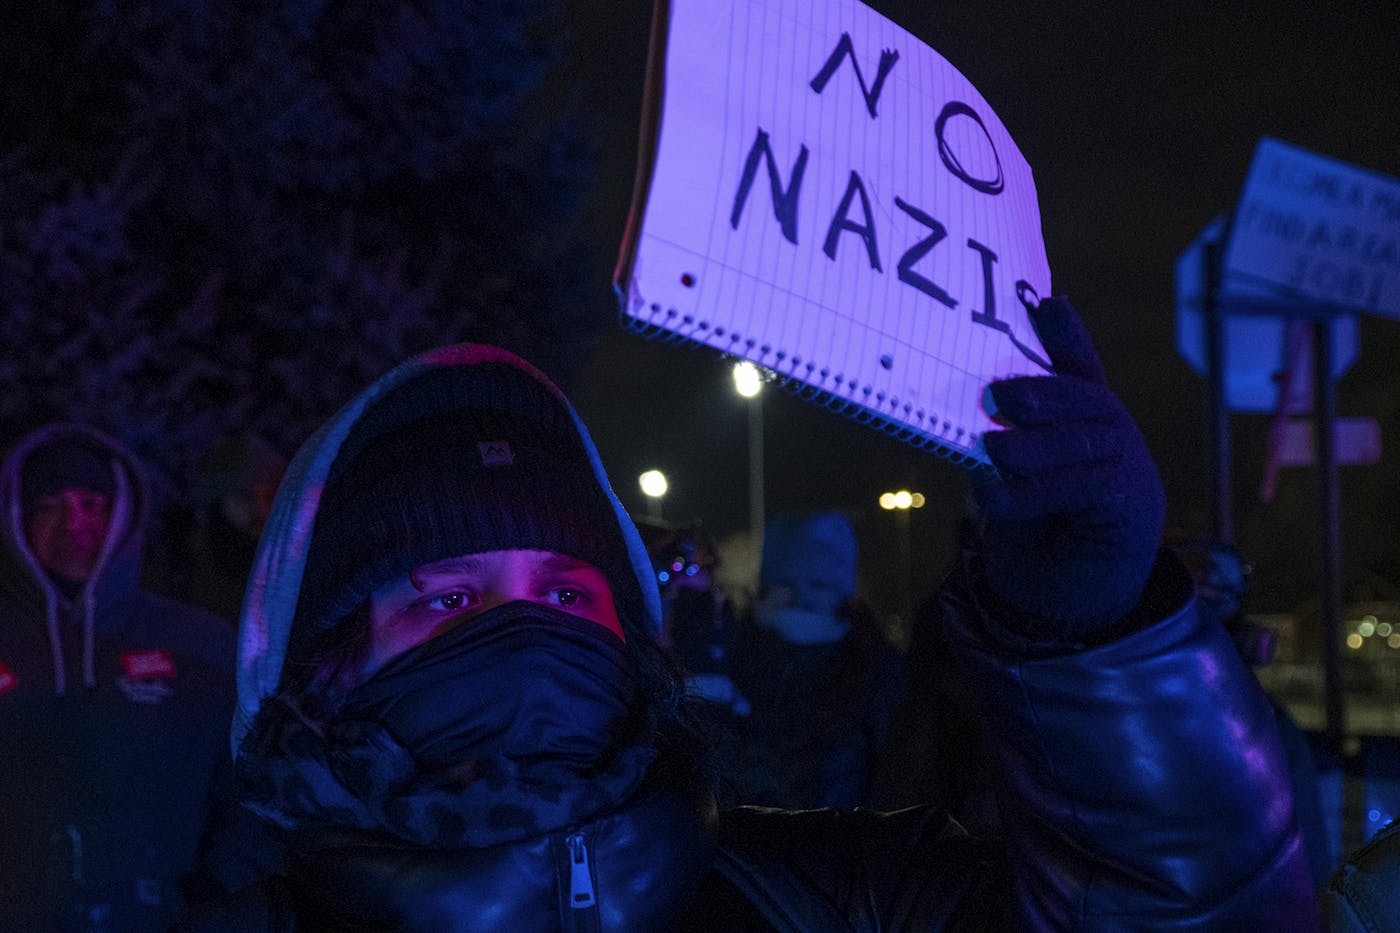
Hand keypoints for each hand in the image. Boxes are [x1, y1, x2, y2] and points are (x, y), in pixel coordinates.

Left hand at [972, 297, 1164, 636]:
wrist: (1065, 605)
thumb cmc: (1034, 534)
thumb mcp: (1010, 481)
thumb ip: (1002, 444)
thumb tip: (967, 414)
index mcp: (1086, 421)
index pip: (1078, 368)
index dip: (1064, 335)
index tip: (1045, 301)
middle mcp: (1113, 437)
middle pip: (1085, 399)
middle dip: (1043, 392)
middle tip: (998, 396)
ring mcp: (1129, 470)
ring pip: (1084, 441)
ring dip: (1034, 445)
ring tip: (991, 447)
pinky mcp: (1130, 508)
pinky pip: (1080, 487)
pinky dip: (1031, 490)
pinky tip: (992, 494)